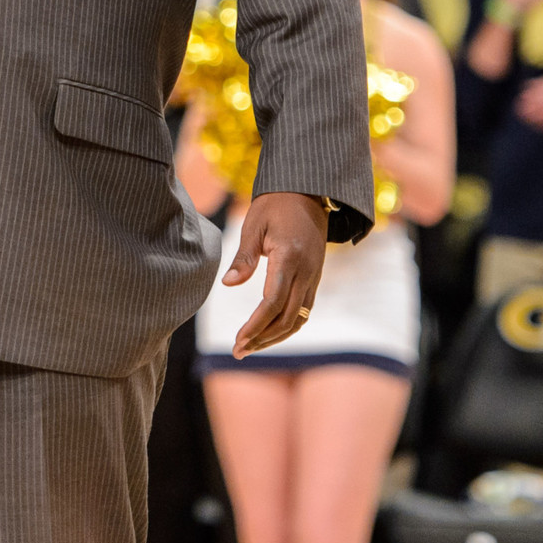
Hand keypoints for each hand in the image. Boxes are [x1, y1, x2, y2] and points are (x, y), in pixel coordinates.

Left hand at [223, 190, 328, 356]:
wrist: (307, 192)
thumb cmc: (274, 205)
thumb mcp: (253, 225)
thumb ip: (243, 257)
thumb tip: (228, 285)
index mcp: (289, 257)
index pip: (273, 302)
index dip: (256, 325)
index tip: (238, 340)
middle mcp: (306, 271)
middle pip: (287, 317)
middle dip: (263, 338)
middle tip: (238, 351)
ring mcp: (314, 276)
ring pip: (298, 318)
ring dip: (275, 337)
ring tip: (251, 347)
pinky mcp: (315, 277)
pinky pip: (304, 310)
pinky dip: (287, 326)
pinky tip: (269, 332)